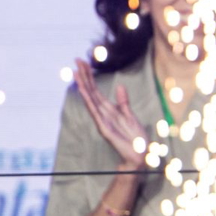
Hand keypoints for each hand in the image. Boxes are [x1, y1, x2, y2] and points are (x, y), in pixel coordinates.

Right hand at [72, 58, 146, 172]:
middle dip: (84, 75)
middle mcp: (102, 113)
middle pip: (91, 91)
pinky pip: (95, 112)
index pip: (96, 90)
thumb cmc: (135, 138)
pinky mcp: (104, 128)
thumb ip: (124, 102)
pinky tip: (84, 92)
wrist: (140, 155)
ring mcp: (102, 120)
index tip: (83, 63)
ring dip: (83, 86)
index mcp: (109, 109)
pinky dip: (89, 101)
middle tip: (77, 60)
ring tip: (76, 73)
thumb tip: (120, 86)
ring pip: (90, 99)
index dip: (89, 76)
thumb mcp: (130, 115)